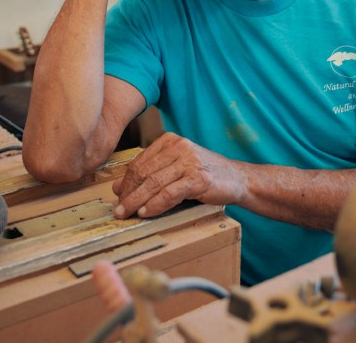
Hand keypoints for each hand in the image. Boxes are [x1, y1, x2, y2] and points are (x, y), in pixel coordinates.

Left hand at [112, 133, 246, 218]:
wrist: (238, 179)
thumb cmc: (205, 175)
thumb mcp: (176, 169)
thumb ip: (150, 174)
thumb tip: (117, 188)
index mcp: (170, 141)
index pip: (139, 162)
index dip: (125, 182)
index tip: (117, 198)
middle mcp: (179, 147)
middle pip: (144, 172)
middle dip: (128, 193)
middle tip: (118, 210)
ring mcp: (189, 161)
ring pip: (154, 182)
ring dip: (137, 201)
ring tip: (127, 214)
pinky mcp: (198, 178)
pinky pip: (170, 192)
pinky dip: (156, 204)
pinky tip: (146, 212)